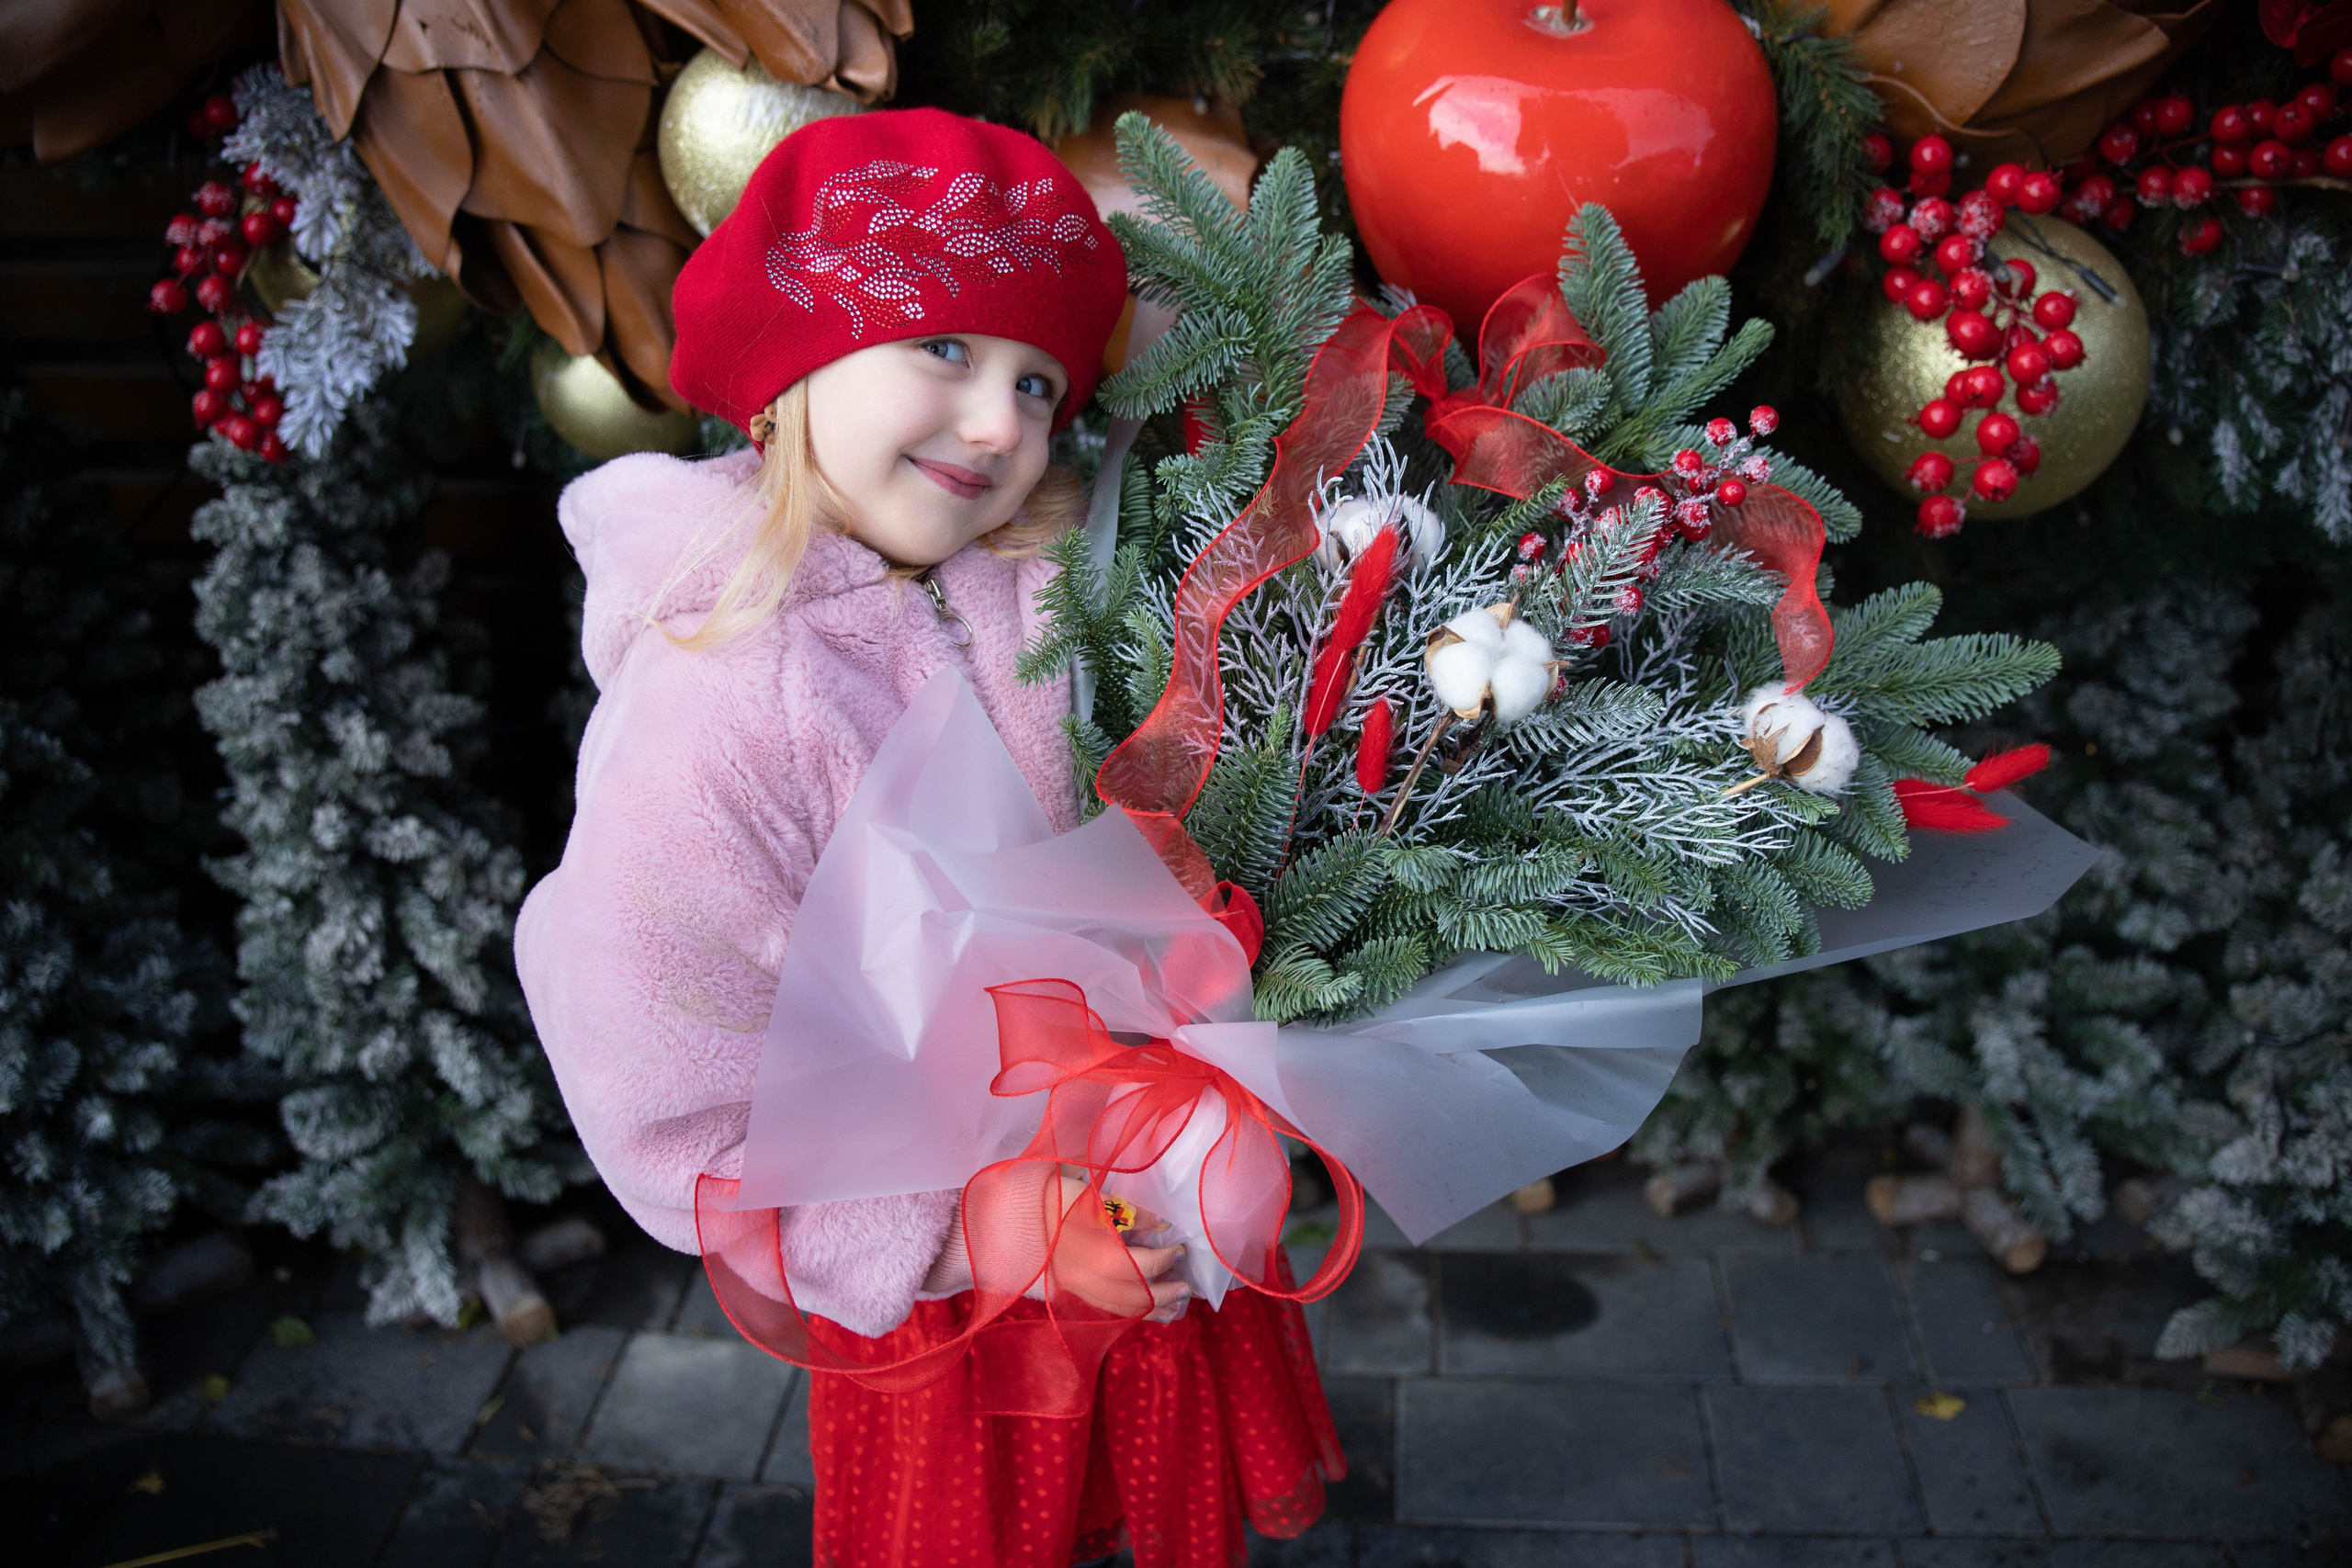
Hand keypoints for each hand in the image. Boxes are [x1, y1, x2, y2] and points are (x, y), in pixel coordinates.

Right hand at [1038, 1177, 1192, 1323]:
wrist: (1010, 1214)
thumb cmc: (1054, 1197)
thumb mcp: (1094, 1196)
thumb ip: (1129, 1213)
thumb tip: (1161, 1226)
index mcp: (1096, 1251)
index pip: (1141, 1265)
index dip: (1165, 1259)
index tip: (1179, 1249)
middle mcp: (1087, 1275)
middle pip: (1134, 1295)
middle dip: (1164, 1294)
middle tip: (1186, 1288)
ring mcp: (1075, 1286)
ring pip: (1119, 1308)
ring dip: (1149, 1310)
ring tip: (1172, 1311)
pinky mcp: (1067, 1290)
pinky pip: (1102, 1307)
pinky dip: (1126, 1311)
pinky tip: (1141, 1310)